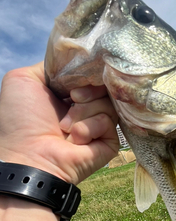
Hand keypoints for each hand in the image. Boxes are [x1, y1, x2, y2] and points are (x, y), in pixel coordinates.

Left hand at [0, 62, 118, 184]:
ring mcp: (97, 126)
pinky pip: (110, 122)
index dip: (85, 73)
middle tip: (71, 99)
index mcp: (65, 95)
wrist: (29, 156)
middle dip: (86, 90)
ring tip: (66, 127)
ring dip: (84, 111)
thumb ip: (50, 66)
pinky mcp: (109, 142)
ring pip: (108, 102)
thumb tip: (74, 63)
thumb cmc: (21, 120)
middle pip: (102, 85)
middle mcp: (83, 109)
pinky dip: (91, 127)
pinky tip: (76, 138)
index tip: (72, 81)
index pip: (88, 75)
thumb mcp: (24, 80)